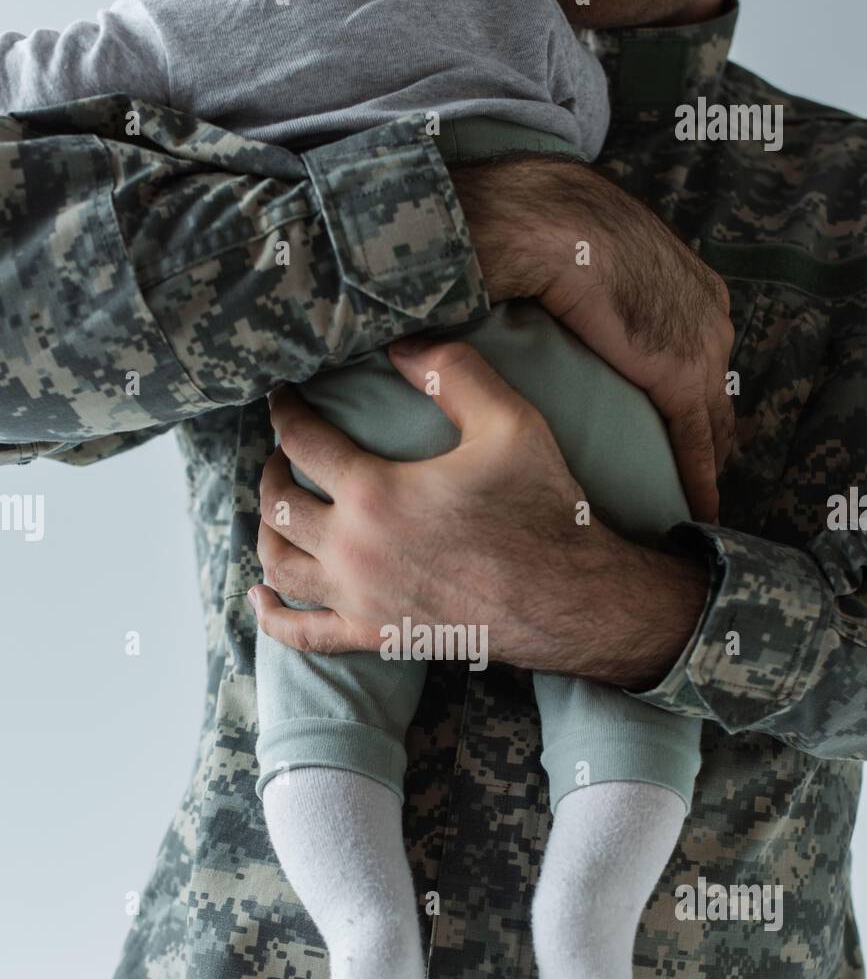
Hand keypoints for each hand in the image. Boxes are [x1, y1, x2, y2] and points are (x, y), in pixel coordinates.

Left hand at [250, 341, 708, 687]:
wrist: (570, 600)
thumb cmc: (543, 510)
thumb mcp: (510, 422)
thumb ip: (452, 372)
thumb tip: (401, 343)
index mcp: (375, 493)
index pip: (303, 441)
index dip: (285, 411)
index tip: (283, 396)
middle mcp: (353, 550)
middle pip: (278, 504)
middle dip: (272, 471)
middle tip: (284, 454)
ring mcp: (359, 599)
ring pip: (279, 567)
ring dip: (265, 533)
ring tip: (276, 510)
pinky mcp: (374, 635)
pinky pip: (303, 635)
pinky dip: (272, 618)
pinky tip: (260, 598)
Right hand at [451, 157, 734, 521]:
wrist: (546, 220)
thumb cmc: (546, 226)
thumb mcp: (576, 258)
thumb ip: (580, 287)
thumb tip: (537, 305)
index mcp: (686, 280)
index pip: (702, 355)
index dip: (696, 399)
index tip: (688, 431)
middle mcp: (707, 311)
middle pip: (718, 390)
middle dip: (713, 434)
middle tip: (703, 478)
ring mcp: (700, 342)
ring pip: (714, 420)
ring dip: (708, 463)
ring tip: (699, 503)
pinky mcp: (678, 373)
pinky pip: (697, 438)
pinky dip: (699, 477)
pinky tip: (699, 509)